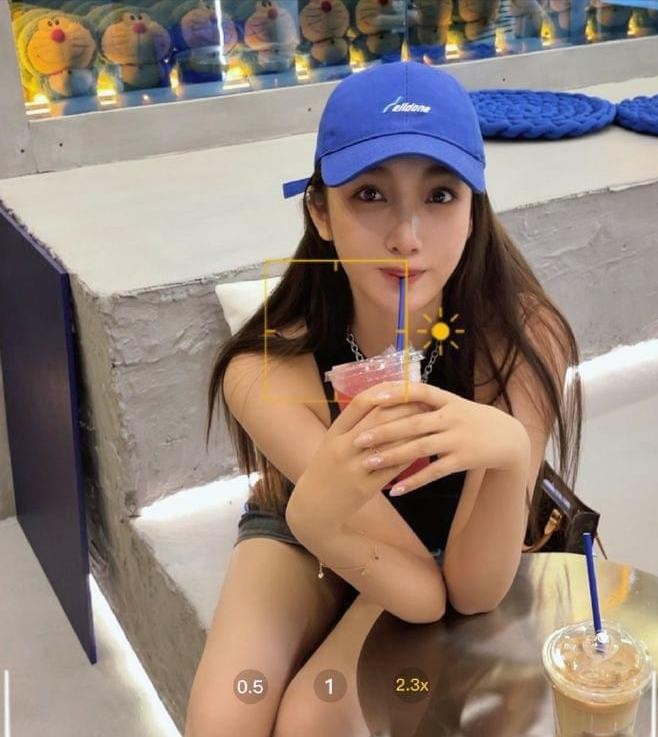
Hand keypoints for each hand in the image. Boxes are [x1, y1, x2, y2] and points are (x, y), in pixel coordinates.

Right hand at [287, 382, 432, 531]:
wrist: (313, 505)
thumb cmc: (327, 469)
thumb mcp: (332, 441)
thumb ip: (353, 424)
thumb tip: (382, 401)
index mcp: (334, 433)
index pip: (360, 402)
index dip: (384, 392)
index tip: (402, 387)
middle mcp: (342, 448)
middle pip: (378, 419)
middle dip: (404, 408)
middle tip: (424, 403)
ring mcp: (353, 469)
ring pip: (389, 443)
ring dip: (411, 431)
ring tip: (428, 423)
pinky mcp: (364, 488)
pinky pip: (392, 468)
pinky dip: (409, 456)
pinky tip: (421, 449)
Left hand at [350, 380, 530, 495]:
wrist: (509, 438)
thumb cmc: (471, 419)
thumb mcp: (453, 405)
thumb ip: (426, 402)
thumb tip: (390, 393)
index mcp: (447, 400)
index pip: (419, 391)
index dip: (396, 393)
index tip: (371, 398)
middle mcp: (452, 417)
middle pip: (413, 423)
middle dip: (384, 431)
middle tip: (358, 439)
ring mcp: (458, 439)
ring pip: (420, 448)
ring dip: (393, 457)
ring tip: (369, 463)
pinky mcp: (463, 460)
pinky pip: (434, 472)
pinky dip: (414, 481)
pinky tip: (395, 489)